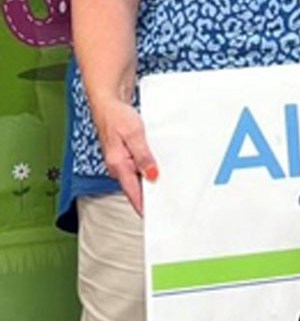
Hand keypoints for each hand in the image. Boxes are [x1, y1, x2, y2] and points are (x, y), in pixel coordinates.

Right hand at [88, 98, 157, 214]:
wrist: (108, 101)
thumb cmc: (117, 116)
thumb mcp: (134, 136)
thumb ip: (143, 156)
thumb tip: (152, 176)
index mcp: (118, 165)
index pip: (132, 193)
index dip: (143, 207)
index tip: (154, 219)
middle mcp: (118, 166)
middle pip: (136, 188)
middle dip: (150, 198)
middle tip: (167, 207)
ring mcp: (122, 161)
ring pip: (138, 177)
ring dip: (151, 183)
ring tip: (169, 192)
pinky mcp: (126, 153)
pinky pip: (139, 167)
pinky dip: (149, 171)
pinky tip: (160, 171)